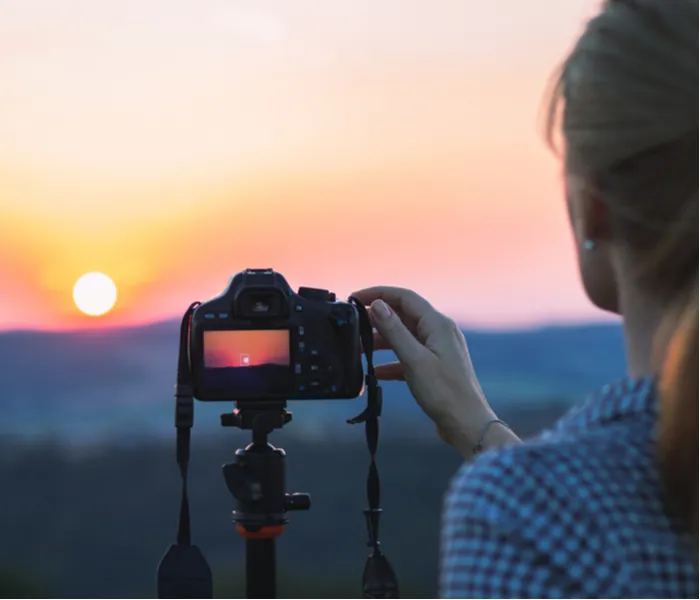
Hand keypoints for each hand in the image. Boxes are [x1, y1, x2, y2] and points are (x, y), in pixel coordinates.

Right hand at [351, 286, 506, 456]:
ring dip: (381, 341)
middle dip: (377, 318)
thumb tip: (379, 305)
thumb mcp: (414, 360)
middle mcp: (439, 332)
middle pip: (403, 315)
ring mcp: (438, 350)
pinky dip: (391, 361)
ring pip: (404, 337)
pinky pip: (408, 356)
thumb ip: (395, 331)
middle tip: (353, 324)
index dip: (378, 293)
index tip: (355, 298)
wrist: (467, 425)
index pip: (404, 297)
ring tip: (358, 349)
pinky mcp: (434, 367)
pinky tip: (375, 371)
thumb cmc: (445, 393)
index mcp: (438, 324)